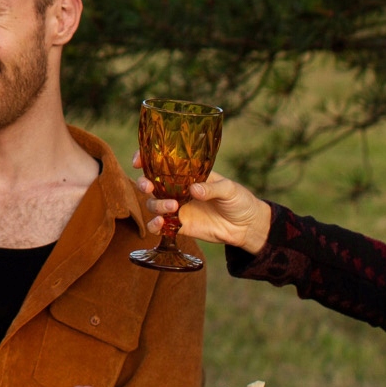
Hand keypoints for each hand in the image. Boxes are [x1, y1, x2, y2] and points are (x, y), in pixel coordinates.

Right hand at [132, 165, 272, 254]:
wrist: (247, 226)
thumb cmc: (240, 200)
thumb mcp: (229, 189)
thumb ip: (211, 188)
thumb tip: (194, 190)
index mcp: (187, 174)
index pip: (161, 163)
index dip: (145, 160)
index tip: (138, 162)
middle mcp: (177, 189)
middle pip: (150, 183)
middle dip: (143, 183)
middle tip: (149, 186)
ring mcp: (177, 208)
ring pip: (152, 204)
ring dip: (156, 205)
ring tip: (172, 207)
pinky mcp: (179, 226)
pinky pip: (160, 225)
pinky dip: (154, 225)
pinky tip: (160, 223)